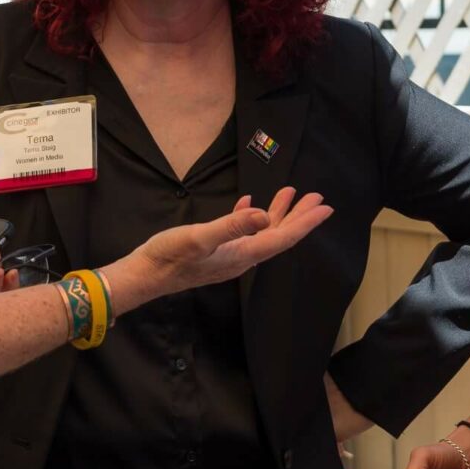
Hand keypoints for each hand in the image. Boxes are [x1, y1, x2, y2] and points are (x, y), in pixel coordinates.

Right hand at [128, 188, 331, 298]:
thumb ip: (232, 225)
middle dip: (299, 216)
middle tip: (317, 197)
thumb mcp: (199, 237)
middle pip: (278, 236)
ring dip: (278, 213)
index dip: (305, 223)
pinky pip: (241, 232)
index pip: (282, 238)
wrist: (144, 275)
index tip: (325, 208)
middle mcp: (241, 257)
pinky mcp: (215, 251)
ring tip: (291, 193)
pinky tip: (250, 203)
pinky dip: (250, 216)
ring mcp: (228, 255)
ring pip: (262, 233)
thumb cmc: (168, 257)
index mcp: (242, 254)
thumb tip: (264, 215)